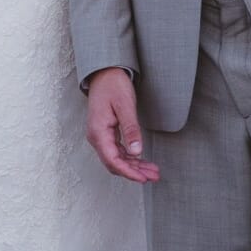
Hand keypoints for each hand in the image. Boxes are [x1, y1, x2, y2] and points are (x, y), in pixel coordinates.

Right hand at [86, 67, 158, 183]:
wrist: (105, 72)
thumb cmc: (114, 85)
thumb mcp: (125, 106)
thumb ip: (130, 129)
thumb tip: (136, 151)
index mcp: (98, 132)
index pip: (112, 160)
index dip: (128, 172)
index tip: (143, 178)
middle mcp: (96, 137)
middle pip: (114, 163)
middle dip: (134, 172)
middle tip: (154, 176)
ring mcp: (100, 135)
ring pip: (116, 158)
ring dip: (134, 166)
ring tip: (152, 171)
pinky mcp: (106, 133)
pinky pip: (117, 151)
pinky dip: (130, 158)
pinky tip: (142, 160)